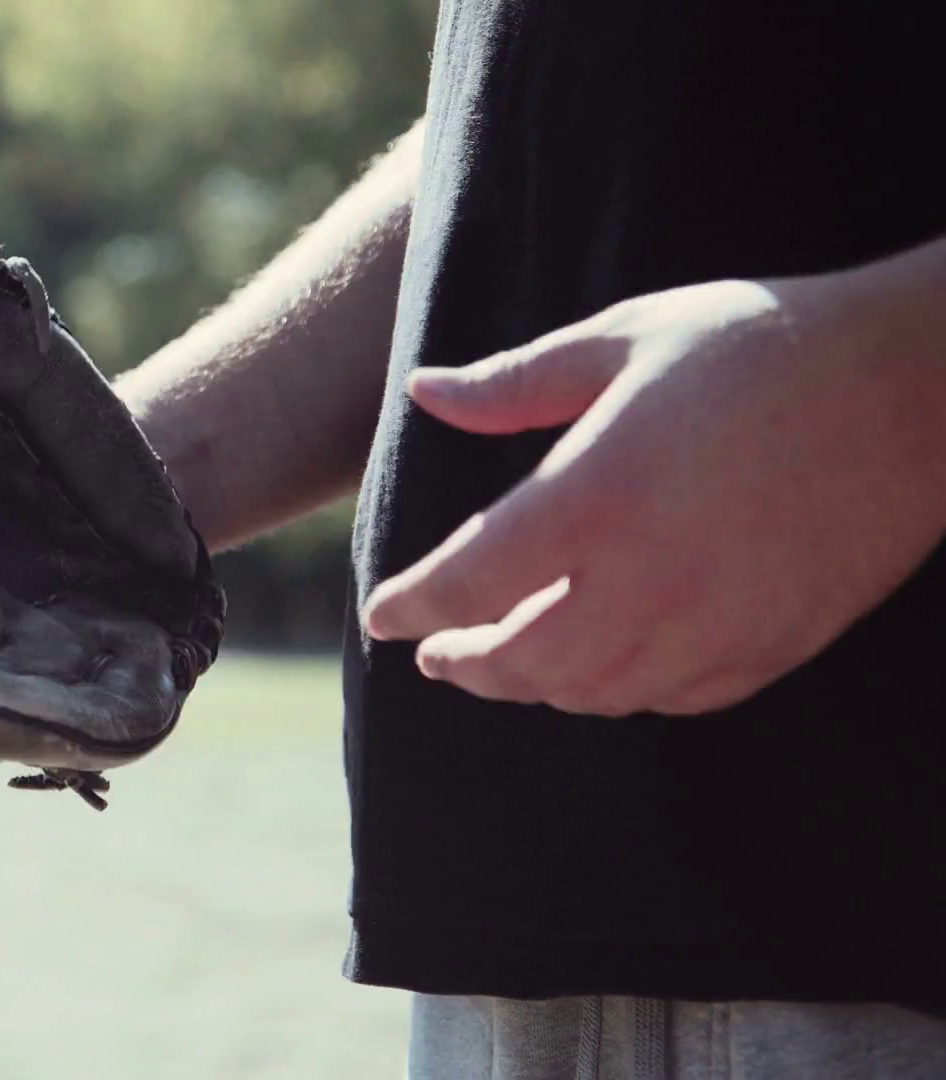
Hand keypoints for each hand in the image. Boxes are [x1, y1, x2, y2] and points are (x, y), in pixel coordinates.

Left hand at [361, 269, 945, 715]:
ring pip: (595, 692)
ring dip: (537, 686)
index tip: (382, 618)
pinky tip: (602, 669)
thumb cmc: (759, 343)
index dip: (413, 607)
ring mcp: (717, 622)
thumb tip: (423, 393)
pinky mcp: (774, 645)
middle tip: (439, 656)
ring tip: (507, 662)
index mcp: (595, 496)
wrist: (918, 383)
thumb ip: (513, 381)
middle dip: (466, 665)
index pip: (467, 581)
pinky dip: (620, 692)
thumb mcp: (623, 337)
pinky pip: (673, 697)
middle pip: (523, 662)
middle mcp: (648, 579)